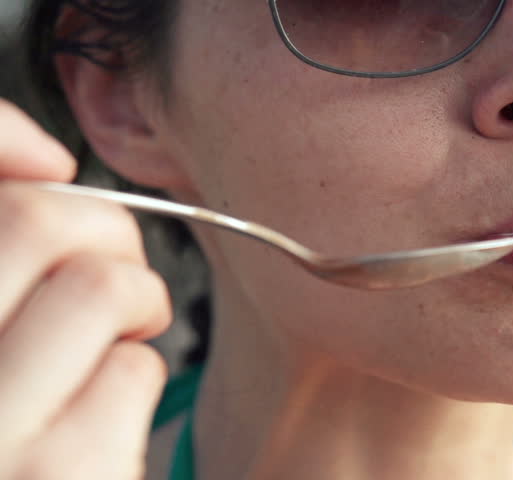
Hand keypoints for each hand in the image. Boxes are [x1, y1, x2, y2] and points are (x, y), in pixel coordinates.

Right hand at [0, 98, 171, 478]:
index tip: (52, 165)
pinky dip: (134, 374)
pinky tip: (103, 412)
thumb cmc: (10, 423)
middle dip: (106, 230)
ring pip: (100, 284)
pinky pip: (133, 369)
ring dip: (136, 300)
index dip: (5, 138)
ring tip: (122, 335)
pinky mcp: (60, 474)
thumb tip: (52, 164)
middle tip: (116, 271)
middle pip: (39, 220)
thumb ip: (6, 254)